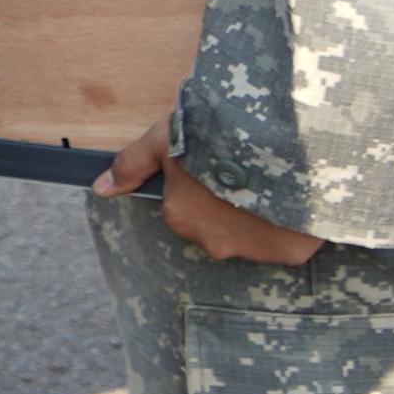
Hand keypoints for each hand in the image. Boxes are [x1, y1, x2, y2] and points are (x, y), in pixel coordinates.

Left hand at [92, 121, 325, 266]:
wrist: (280, 149)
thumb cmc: (215, 140)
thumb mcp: (164, 141)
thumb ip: (131, 164)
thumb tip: (99, 188)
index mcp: (180, 215)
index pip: (182, 204)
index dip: (198, 180)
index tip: (214, 161)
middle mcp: (212, 242)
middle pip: (215, 223)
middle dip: (226, 202)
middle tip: (244, 169)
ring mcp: (251, 251)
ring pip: (251, 234)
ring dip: (257, 214)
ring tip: (272, 178)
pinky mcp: (288, 253)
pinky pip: (285, 241)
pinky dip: (288, 224)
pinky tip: (294, 196)